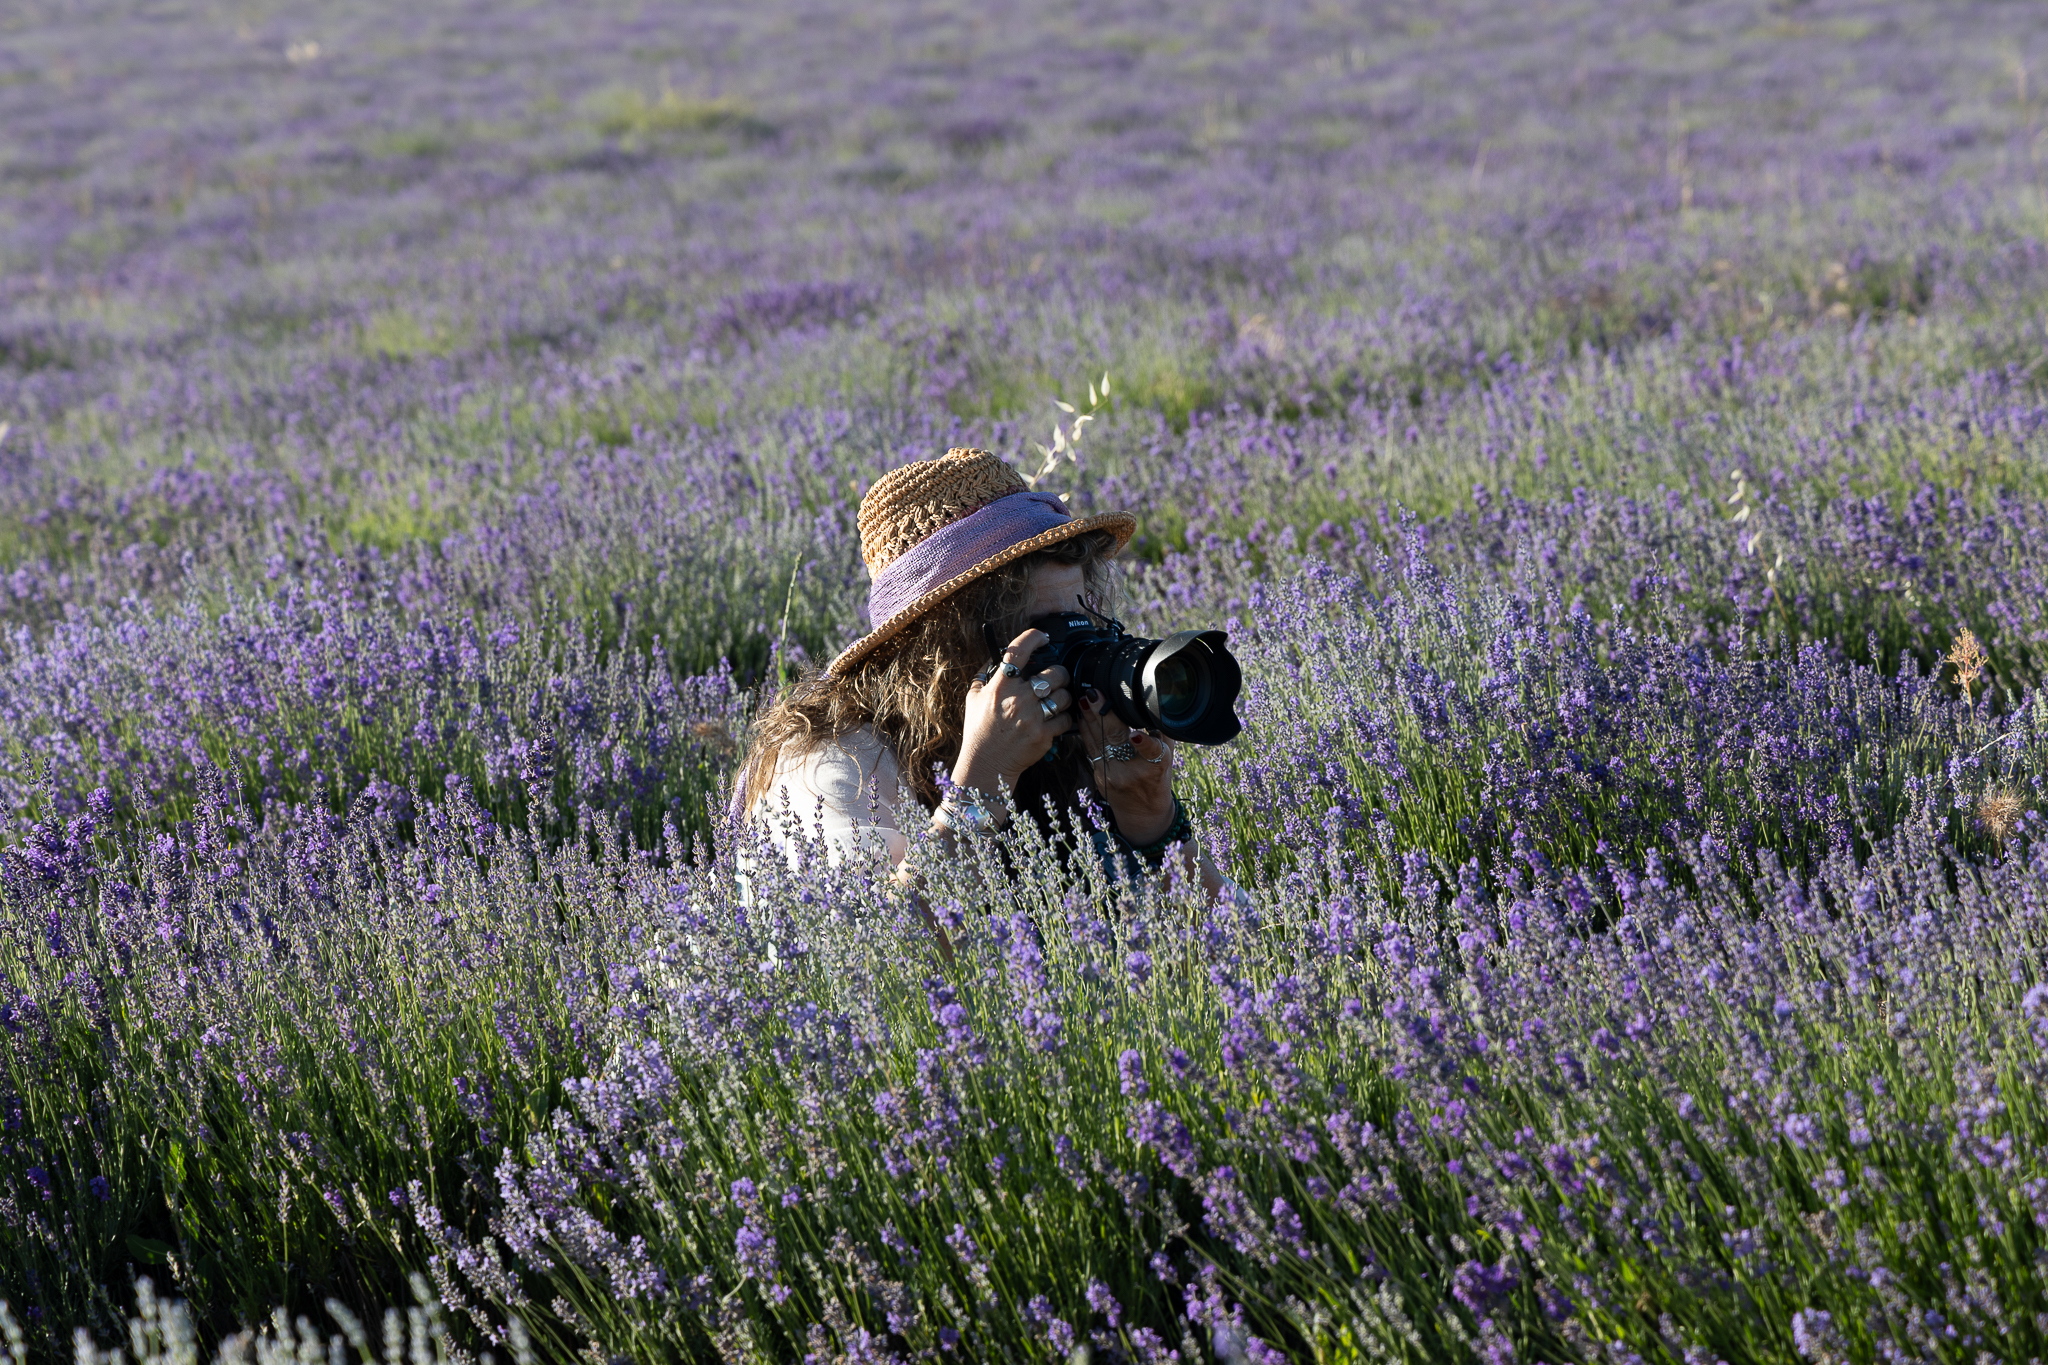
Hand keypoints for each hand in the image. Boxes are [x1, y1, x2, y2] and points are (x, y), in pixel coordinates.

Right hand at [952, 627, 1073, 797]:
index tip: (1042, 636)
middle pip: (1054, 673)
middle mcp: (1017, 699)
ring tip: (1055, 700)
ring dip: (1063, 696)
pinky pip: (1065, 719)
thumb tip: (996, 657)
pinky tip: (1055, 719)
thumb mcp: (973, 699)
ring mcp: (1032, 718)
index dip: (1033, 637)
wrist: (986, 764)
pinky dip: (1063, 718)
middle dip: (1058, 674)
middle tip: (1054, 679)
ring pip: (1064, 696)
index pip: (1018, 651)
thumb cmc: (979, 731)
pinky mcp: (1044, 736)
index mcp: (1000, 686)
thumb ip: (984, 676)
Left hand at [1076, 691, 1176, 844]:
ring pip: (1098, 742)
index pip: (1151, 752)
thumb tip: (1155, 703)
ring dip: (1089, 719)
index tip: (1136, 734)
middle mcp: (1133, 771)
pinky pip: (1091, 749)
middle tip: (1094, 695)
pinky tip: (1081, 716)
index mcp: (1156, 766)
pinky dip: (1086, 731)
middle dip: (1103, 716)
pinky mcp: (1098, 776)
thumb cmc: (1158, 779)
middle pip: (1116, 741)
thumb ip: (1162, 733)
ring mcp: (1112, 775)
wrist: (1142, 813)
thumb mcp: (1168, 757)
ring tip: (1084, 699)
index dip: (1144, 743)